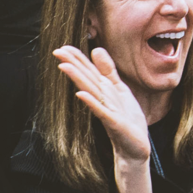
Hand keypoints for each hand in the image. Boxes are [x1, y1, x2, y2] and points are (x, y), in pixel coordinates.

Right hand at [54, 45, 154, 192]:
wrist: (135, 146)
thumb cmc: (127, 118)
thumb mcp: (120, 90)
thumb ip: (108, 71)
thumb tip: (97, 49)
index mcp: (104, 90)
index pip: (89, 72)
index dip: (78, 59)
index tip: (63, 47)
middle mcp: (102, 99)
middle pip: (86, 79)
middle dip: (73, 65)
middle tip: (56, 52)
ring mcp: (106, 111)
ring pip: (90, 92)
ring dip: (77, 79)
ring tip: (63, 67)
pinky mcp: (113, 123)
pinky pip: (101, 111)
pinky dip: (91, 103)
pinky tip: (80, 95)